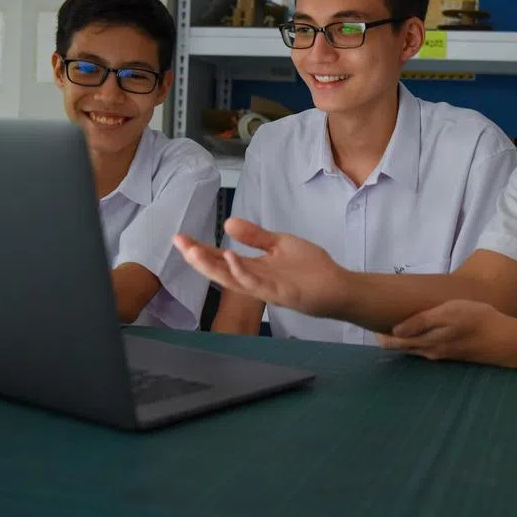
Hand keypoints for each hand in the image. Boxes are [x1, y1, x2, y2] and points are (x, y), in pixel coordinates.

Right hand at [174, 217, 349, 317]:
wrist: (337, 284)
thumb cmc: (310, 268)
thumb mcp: (279, 244)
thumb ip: (255, 236)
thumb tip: (227, 223)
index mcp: (252, 267)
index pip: (220, 258)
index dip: (201, 249)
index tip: (181, 237)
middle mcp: (253, 280)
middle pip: (219, 270)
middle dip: (197, 257)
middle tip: (178, 242)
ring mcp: (264, 288)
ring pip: (230, 279)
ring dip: (211, 266)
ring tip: (193, 251)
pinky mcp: (278, 293)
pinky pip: (254, 283)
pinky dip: (240, 270)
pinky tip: (229, 255)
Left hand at [378, 300, 516, 362]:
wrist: (504, 340)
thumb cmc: (476, 320)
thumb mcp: (448, 313)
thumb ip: (421, 321)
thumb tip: (394, 330)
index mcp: (426, 341)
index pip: (394, 341)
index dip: (379, 334)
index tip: (367, 323)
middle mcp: (429, 351)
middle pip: (402, 347)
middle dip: (387, 338)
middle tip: (373, 324)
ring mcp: (441, 354)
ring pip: (413, 348)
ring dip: (401, 340)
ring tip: (389, 328)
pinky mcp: (451, 353)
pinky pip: (425, 348)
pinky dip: (415, 341)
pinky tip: (415, 333)